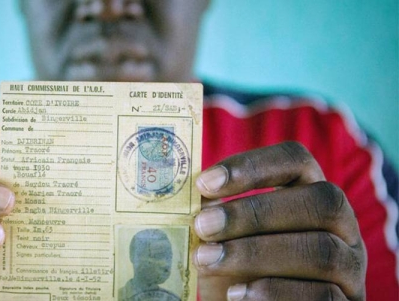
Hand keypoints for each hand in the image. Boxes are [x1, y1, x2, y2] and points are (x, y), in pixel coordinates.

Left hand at [193, 142, 365, 299]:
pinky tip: (236, 295)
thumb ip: (217, 218)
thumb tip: (193, 200)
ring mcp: (351, 267)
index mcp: (310, 195)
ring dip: (256, 254)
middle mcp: (342, 226)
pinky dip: (275, 293)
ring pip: (322, 251)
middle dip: (254, 213)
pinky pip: (323, 297)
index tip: (205, 181)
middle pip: (319, 201)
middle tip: (203, 225)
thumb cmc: (237, 271)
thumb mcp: (224, 240)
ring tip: (208, 260)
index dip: (252, 165)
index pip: (296, 160)